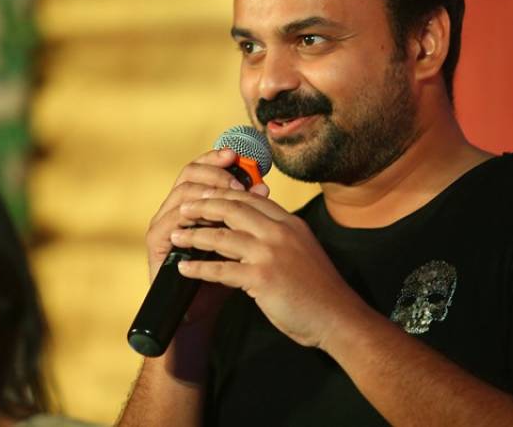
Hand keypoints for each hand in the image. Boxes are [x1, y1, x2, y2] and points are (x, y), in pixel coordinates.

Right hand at [145, 149, 269, 330]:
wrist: (204, 311)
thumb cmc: (226, 275)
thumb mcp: (241, 240)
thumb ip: (248, 215)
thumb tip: (264, 188)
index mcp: (196, 203)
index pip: (203, 168)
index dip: (218, 158)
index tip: (238, 155)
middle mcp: (176, 208)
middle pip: (190, 173)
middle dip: (215, 172)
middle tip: (237, 181)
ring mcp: (163, 223)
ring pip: (181, 192)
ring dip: (207, 192)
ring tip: (230, 198)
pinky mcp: (156, 242)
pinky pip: (171, 221)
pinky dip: (191, 217)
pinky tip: (211, 218)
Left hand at [170, 189, 365, 349]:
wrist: (337, 318)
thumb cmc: (319, 289)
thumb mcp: (303, 249)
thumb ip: (281, 236)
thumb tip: (257, 229)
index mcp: (290, 223)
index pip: (252, 198)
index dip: (225, 194)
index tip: (205, 195)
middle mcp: (280, 232)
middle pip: (233, 208)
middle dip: (204, 205)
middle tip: (184, 207)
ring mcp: (271, 254)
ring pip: (223, 236)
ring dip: (194, 235)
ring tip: (175, 236)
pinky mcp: (262, 278)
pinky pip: (222, 269)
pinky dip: (199, 268)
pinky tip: (184, 268)